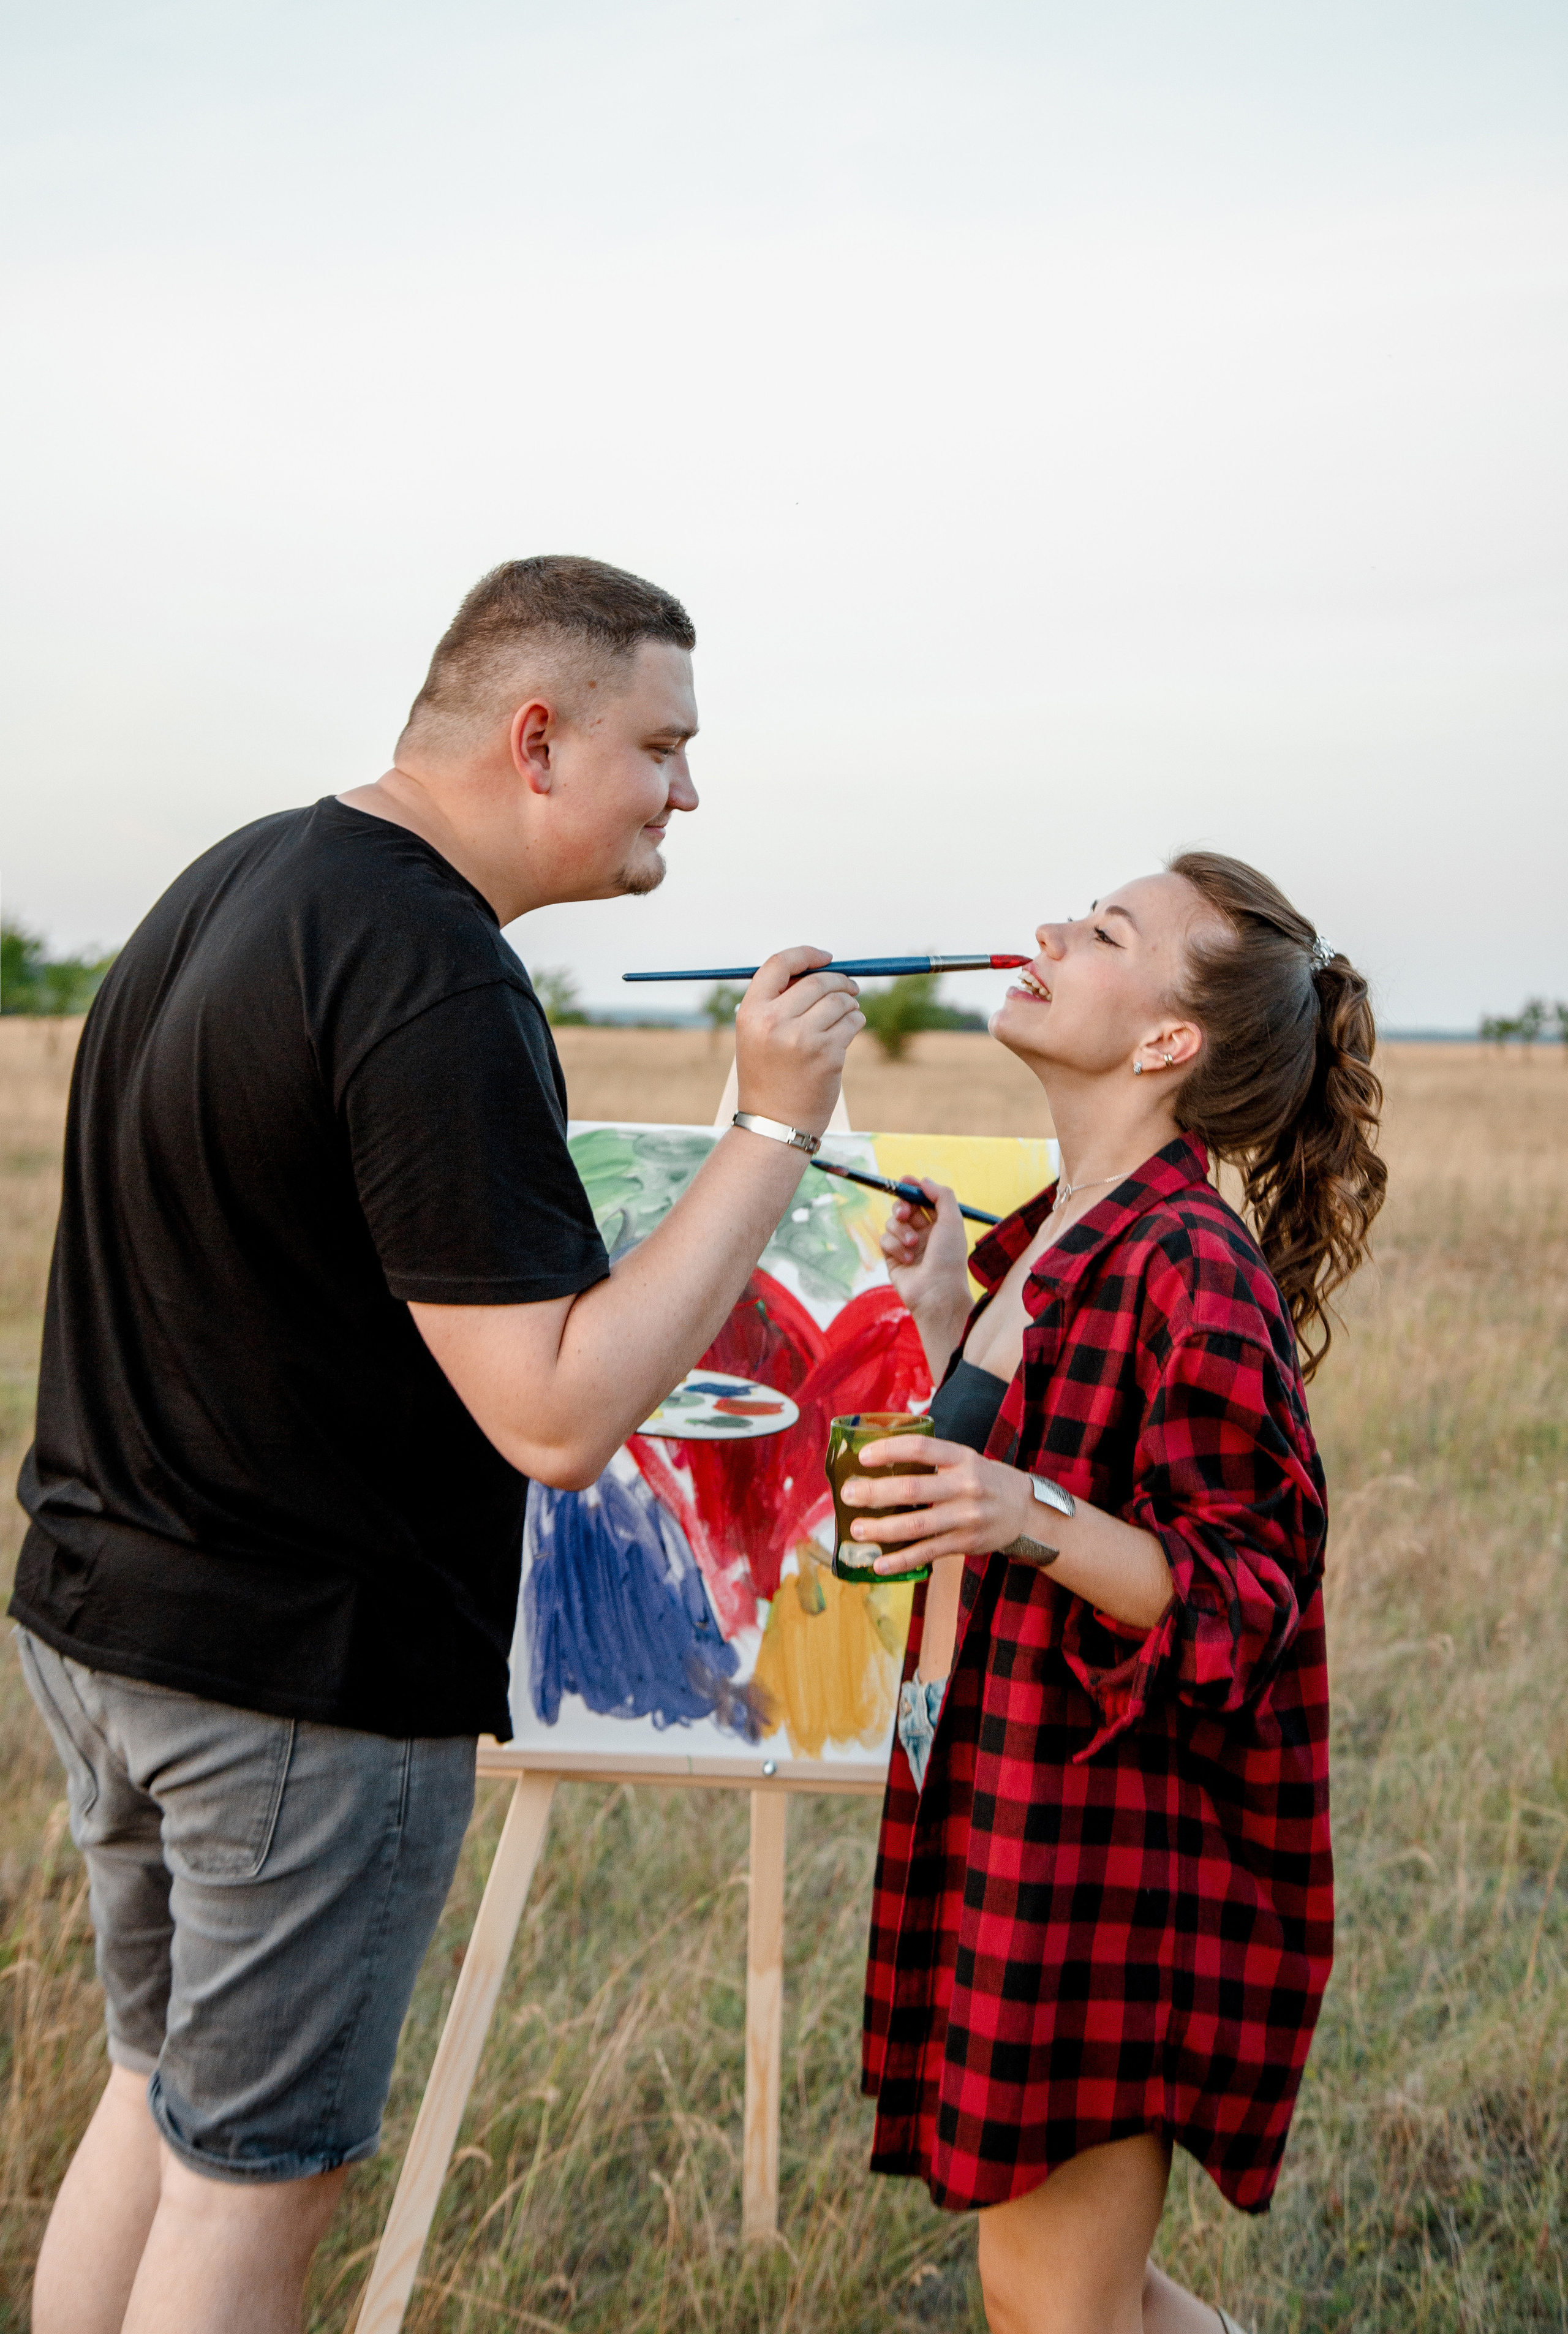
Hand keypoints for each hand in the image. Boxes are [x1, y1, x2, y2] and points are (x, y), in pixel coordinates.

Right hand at [734, 947, 864, 1133]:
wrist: (774, 1124)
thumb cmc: (768, 1079)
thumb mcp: (757, 1037)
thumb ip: (779, 1003)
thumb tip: (818, 973)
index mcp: (751, 1013)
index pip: (778, 964)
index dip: (805, 955)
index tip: (825, 957)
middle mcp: (774, 1022)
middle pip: (816, 981)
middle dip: (839, 981)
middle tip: (849, 986)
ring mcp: (802, 1039)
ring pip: (839, 1001)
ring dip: (850, 1003)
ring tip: (849, 1012)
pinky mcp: (828, 1055)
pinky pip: (852, 1023)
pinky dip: (856, 1021)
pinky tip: (850, 1029)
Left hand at [841, 1436, 1033, 1575]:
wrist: (1024, 1512)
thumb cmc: (983, 1481)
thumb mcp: (965, 1460)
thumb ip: (931, 1460)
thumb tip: (878, 1459)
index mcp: (962, 1458)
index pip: (922, 1449)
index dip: (890, 1450)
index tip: (864, 1456)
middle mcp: (966, 1486)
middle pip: (913, 1488)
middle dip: (875, 1493)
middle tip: (848, 1495)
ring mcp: (966, 1517)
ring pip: (916, 1525)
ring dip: (882, 1530)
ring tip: (857, 1530)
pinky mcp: (965, 1543)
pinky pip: (927, 1553)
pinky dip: (901, 1560)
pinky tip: (879, 1564)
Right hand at [883, 1182, 971, 1335]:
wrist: (936, 1292)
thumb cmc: (949, 1258)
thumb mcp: (953, 1220)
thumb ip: (941, 1195)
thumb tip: (924, 1181)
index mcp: (940, 1224)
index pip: (923, 1200)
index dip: (913, 1188)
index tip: (905, 1180)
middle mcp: (923, 1233)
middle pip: (903, 1207)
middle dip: (902, 1206)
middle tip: (904, 1212)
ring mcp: (906, 1245)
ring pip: (892, 1222)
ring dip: (901, 1230)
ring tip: (913, 1245)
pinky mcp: (892, 1257)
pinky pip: (885, 1239)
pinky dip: (895, 1246)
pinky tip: (908, 1259)